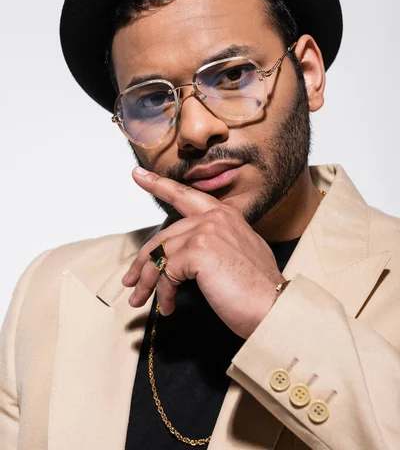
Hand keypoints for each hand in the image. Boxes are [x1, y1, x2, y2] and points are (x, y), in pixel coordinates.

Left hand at [122, 166, 285, 338]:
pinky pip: (166, 272)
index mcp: (225, 215)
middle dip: (143, 261)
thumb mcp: (238, 255)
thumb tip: (184, 258)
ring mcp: (206, 231)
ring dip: (149, 282)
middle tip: (131, 281)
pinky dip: (163, 293)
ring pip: (160, 254)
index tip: (138, 175)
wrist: (275, 307)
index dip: (159, 185)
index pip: (186, 195)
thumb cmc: (257, 290)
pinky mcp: (198, 251)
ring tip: (142, 301)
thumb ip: (214, 245)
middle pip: (164, 235)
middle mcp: (215, 216)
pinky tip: (169, 306)